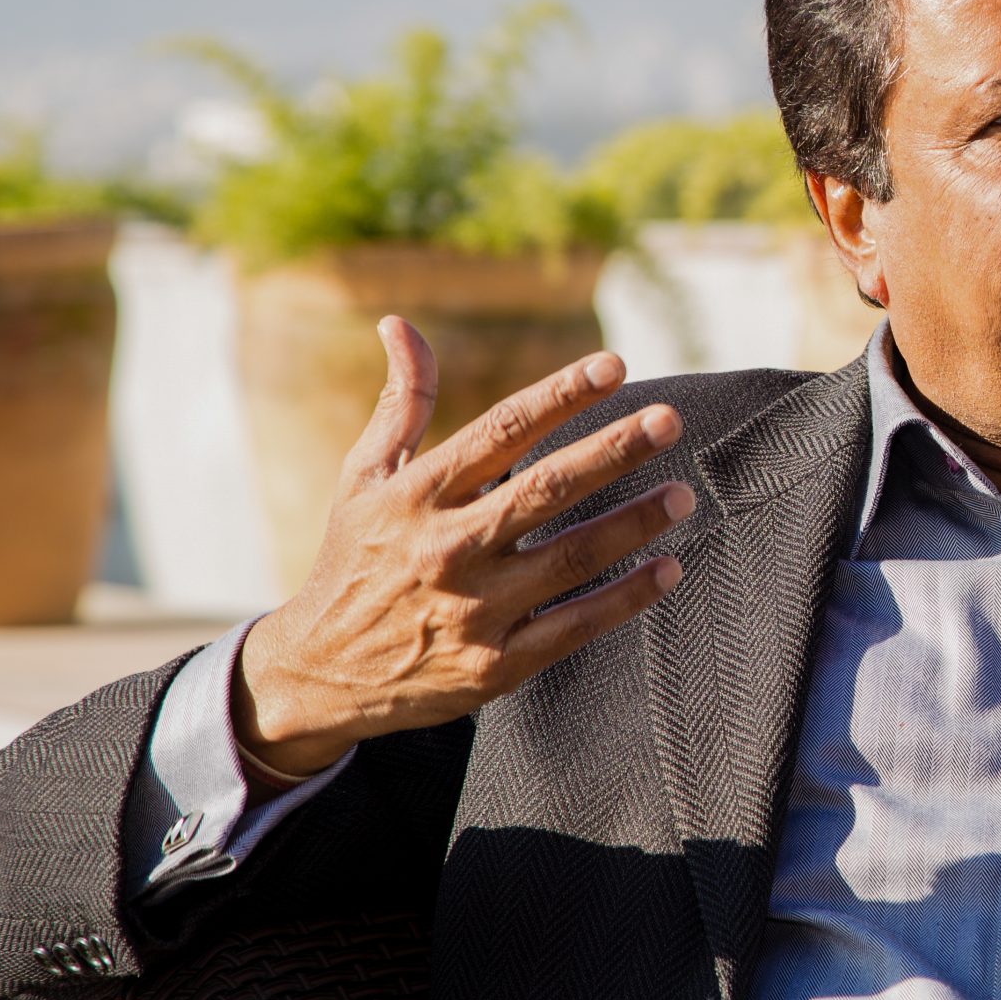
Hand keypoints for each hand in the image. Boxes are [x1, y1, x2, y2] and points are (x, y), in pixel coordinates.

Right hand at [233, 316, 689, 776]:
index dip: (560, 395)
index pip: (501, 430)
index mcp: (418, 494)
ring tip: (682, 494)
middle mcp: (447, 547)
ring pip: (570, 558)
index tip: (614, 365)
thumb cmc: (354, 560)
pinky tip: (668, 568)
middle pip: (545, 489)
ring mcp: (473, 609)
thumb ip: (401, 403)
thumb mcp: (364, 478)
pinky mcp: (494, 666)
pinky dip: (625, 598)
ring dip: (633, 524)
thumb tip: (401, 324)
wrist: (318, 675)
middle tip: (669, 419)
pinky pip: (574, 627)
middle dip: (612, 451)